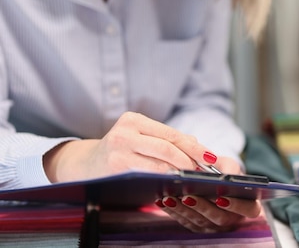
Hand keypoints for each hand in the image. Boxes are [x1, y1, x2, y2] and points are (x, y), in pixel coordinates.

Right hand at [43, 112, 260, 231]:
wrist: (82, 167)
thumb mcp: (140, 138)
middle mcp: (124, 132)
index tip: (210, 157)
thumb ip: (166, 140)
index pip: (172, 133)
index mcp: (133, 120)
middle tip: (205, 172)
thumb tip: (198, 146)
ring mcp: (118, 151)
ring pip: (160, 163)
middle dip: (191, 161)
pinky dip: (165, 181)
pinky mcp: (115, 169)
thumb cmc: (119, 152)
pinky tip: (174, 187)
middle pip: (168, 147)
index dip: (194, 146)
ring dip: (181, 173)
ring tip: (193, 179)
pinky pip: (148, 176)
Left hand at [156, 157, 261, 232]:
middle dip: (202, 207)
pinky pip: (187, 222)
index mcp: (249, 205)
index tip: (221, 197)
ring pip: (200, 222)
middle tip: (188, 196)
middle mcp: (233, 219)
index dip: (236, 205)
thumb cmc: (226, 172)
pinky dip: (174, 212)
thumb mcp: (230, 165)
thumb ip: (228, 167)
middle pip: (220, 218)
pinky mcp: (199, 227)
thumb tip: (216, 169)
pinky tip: (164, 201)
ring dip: (183, 210)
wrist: (217, 181)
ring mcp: (215, 226)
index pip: (248, 209)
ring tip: (170, 197)